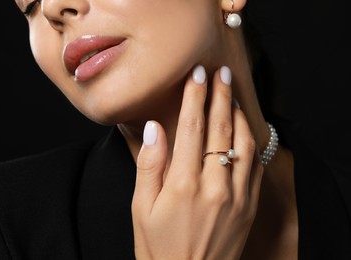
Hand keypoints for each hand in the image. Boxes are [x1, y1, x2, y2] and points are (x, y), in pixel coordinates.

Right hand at [132, 65, 262, 259]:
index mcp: (182, 184)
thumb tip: (154, 128)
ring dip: (239, 113)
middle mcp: (213, 185)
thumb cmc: (159, 246)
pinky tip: (245, 127)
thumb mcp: (141, 207)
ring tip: (233, 94)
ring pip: (244, 142)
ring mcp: (236, 195)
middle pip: (220, 127)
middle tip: (220, 72)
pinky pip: (255, 165)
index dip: (195, 96)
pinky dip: (252, 140)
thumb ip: (150, 164)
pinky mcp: (248, 205)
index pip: (191, 127)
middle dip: (220, 95)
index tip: (197, 75)